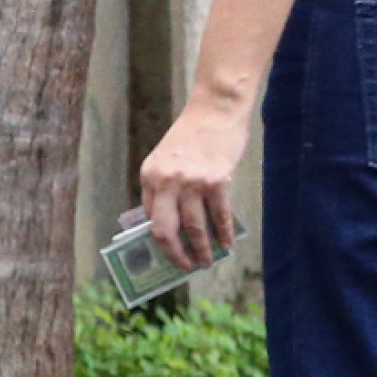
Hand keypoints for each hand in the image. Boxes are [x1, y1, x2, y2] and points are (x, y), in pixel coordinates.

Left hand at [136, 93, 250, 269]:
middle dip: (175, 255)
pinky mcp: (216, 181)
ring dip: (202, 250)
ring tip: (207, 262)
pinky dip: (223, 234)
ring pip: (194, 229)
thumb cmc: (192, 135)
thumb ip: (166, 188)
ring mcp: (191, 182)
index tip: (169, 253)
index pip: (150, 218)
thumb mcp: (167, 158)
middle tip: (185, 267)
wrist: (215, 110)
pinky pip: (219, 216)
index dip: (160, 240)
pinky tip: (226, 244)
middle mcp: (166, 181)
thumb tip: (174, 225)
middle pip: (165, 231)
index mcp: (150, 175)